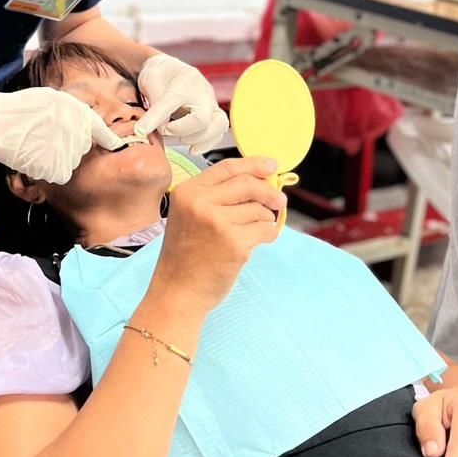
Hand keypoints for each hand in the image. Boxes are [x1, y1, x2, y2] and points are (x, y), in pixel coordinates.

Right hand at [0, 88, 124, 184]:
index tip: (115, 145)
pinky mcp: (54, 167)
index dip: (109, 139)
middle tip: (48, 140)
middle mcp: (76, 132)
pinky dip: (49, 170)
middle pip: (82, 148)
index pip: (101, 130)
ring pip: (71, 162)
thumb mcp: (51, 99)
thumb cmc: (19, 108)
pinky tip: (35, 159)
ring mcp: (66, 150)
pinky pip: (59, 173)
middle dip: (70, 147)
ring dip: (59, 159)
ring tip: (38, 148)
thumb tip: (83, 123)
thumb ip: (71, 110)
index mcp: (77, 112)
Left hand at [135, 54, 229, 151]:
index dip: (155, 118)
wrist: (171, 69)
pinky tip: (192, 148)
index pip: (170, 103)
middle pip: (202, 119)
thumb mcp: (150, 81)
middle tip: (166, 129)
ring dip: (197, 139)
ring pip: (217, 127)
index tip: (141, 130)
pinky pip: (218, 132)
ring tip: (180, 139)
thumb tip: (152, 128)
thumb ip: (153, 104)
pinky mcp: (213, 114)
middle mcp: (203, 93)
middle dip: (182, 131)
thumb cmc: (161, 74)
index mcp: (185, 82)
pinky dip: (207, 144)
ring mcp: (211, 103)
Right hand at [151, 157, 284, 312]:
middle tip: (279, 200)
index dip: (253, 164)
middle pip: (248, 184)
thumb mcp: (188, 216)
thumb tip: (260, 182)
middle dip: (269, 191)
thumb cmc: (186, 256)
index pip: (227, 168)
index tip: (272, 166)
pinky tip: (253, 244)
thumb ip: (216, 197)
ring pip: (259, 209)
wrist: (177, 292)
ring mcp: (218, 223)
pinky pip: (265, 230)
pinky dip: (267, 235)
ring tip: (250, 233)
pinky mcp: (235, 243)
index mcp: (187, 192)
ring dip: (264, 220)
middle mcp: (200, 203)